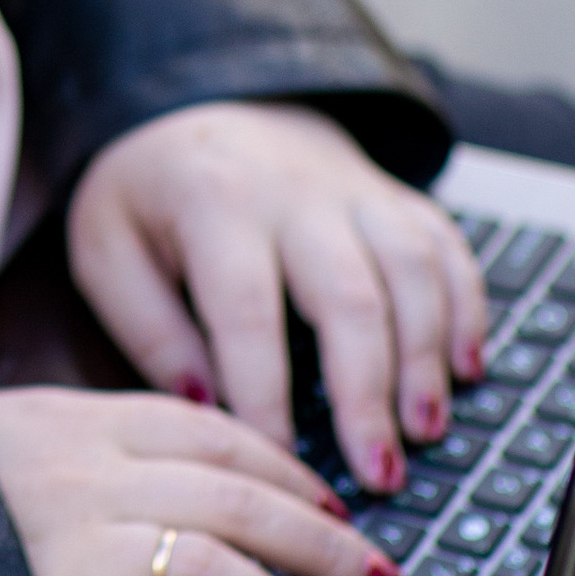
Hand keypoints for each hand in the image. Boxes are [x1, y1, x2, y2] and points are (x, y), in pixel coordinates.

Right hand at [0, 384, 398, 575]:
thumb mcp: (18, 429)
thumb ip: (98, 444)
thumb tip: (186, 478)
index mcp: (86, 419)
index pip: (217, 436)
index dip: (290, 474)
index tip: (337, 506)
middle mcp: (91, 473)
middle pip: (237, 499)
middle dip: (322, 543)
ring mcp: (69, 542)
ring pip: (211, 566)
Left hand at [64, 101, 488, 495]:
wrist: (196, 102)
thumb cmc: (146, 195)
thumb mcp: (107, 249)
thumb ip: (150, 331)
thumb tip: (209, 411)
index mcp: (213, 203)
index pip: (247, 310)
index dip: (266, 395)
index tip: (280, 465)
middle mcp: (293, 192)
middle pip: (348, 293)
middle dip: (368, 391)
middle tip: (380, 474)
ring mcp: (352, 188)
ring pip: (410, 267)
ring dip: (426, 354)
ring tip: (426, 431)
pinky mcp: (391, 194)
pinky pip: (445, 245)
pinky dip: (466, 306)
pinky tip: (467, 369)